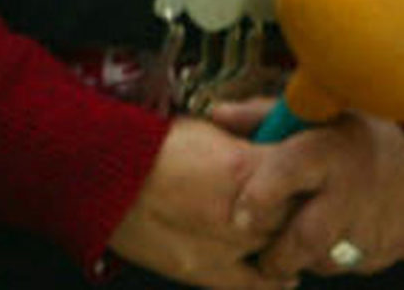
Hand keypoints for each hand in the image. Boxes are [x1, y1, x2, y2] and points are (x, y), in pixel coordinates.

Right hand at [106, 113, 300, 289]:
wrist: (95, 173)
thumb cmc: (142, 144)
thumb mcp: (202, 129)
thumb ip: (245, 144)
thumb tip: (273, 151)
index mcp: (245, 168)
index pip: (305, 180)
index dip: (308, 177)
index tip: (306, 175)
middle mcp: (244, 212)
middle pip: (302, 218)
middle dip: (300, 209)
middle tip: (296, 202)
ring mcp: (227, 247)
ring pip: (284, 251)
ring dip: (286, 240)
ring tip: (279, 231)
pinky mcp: (206, 272)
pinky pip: (259, 284)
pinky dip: (274, 277)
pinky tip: (278, 270)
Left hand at [240, 112, 403, 277]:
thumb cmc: (367, 130)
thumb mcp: (318, 112)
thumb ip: (263, 116)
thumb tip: (215, 116)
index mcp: (327, 151)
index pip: (286, 174)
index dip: (259, 197)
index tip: (238, 216)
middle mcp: (351, 191)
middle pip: (306, 237)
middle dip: (278, 256)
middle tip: (262, 261)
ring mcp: (378, 224)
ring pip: (332, 259)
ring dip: (310, 260)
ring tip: (297, 252)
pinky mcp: (399, 246)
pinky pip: (362, 264)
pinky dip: (344, 258)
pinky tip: (338, 242)